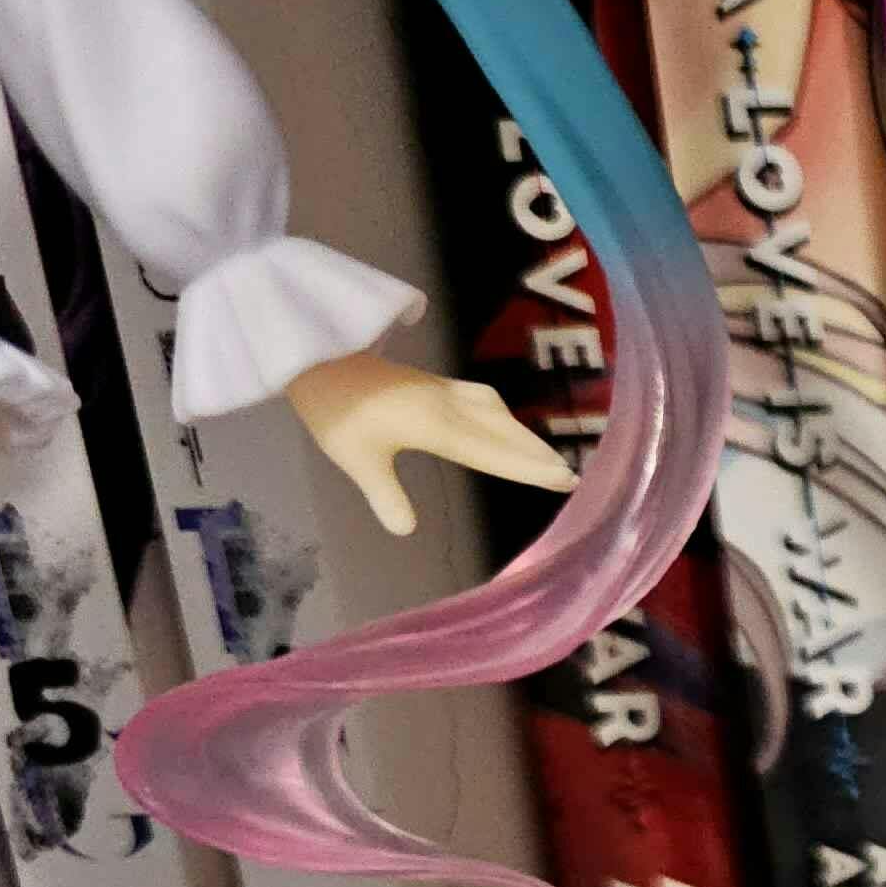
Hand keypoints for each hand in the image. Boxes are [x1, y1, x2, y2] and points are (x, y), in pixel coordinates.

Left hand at [282, 351, 577, 536]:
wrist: (315, 355)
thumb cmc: (334, 409)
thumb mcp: (355, 459)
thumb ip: (385, 495)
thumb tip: (405, 531)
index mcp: (436, 427)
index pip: (493, 454)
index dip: (529, 469)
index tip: (564, 480)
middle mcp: (449, 407)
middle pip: (505, 432)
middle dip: (538, 454)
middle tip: (571, 475)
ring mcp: (443, 391)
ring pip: (497, 414)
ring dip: (523, 435)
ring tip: (544, 456)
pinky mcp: (433, 383)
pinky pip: (482, 400)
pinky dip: (502, 416)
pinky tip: (502, 420)